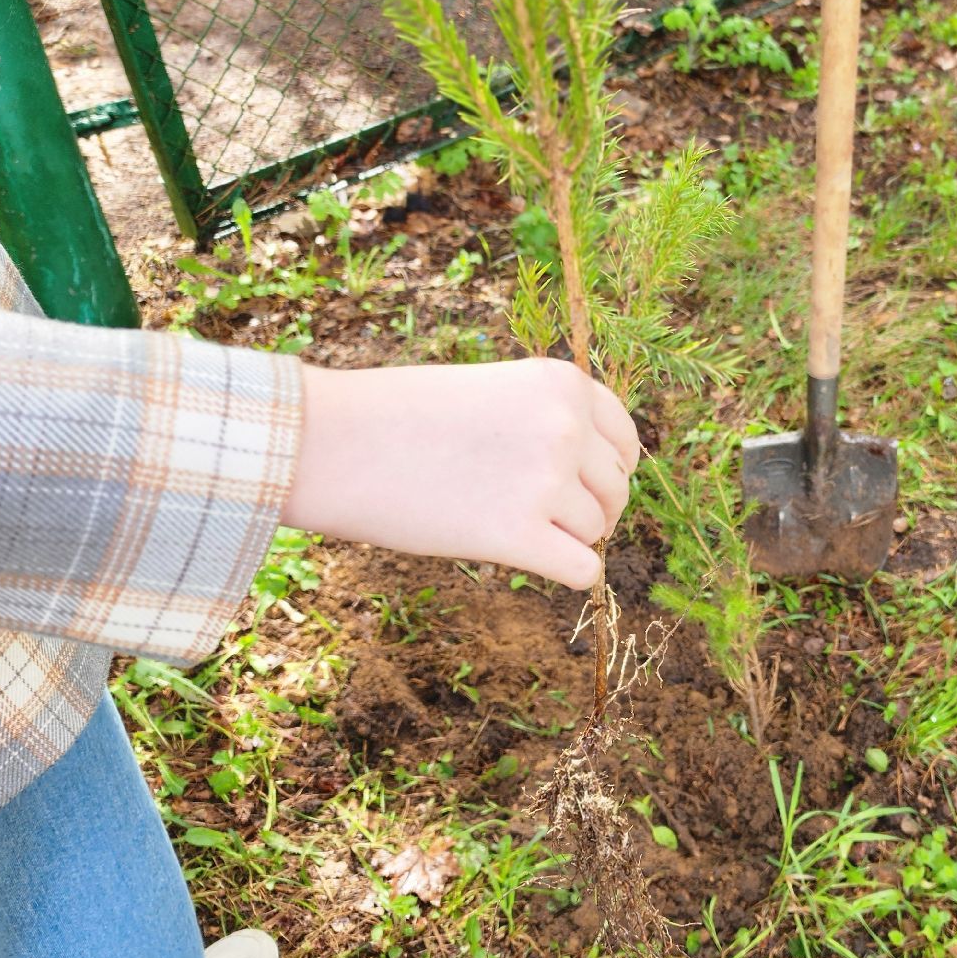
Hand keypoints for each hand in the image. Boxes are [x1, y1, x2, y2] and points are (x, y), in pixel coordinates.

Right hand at [282, 358, 640, 588]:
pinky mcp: (518, 533)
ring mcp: (546, 480)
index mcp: (563, 384)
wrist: (331, 442)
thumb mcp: (492, 392)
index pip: (625, 442)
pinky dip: (564, 574)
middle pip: (615, 491)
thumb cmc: (400, 418)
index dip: (605, 471)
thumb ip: (547, 422)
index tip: (576, 487)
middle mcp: (566, 427)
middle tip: (536, 515)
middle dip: (585, 509)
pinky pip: (583, 571)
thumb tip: (597, 480)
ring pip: (597, 531)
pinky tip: (531, 562)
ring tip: (509, 525)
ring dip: (563, 538)